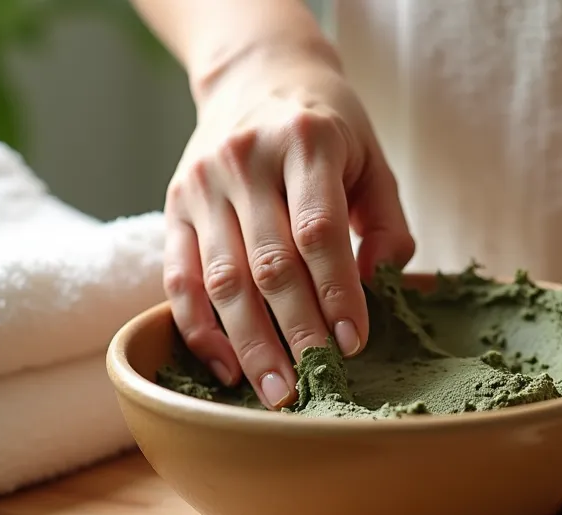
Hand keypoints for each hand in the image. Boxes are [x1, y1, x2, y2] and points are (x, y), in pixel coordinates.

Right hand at [162, 51, 414, 408]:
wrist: (255, 75)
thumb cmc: (328, 129)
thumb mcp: (372, 159)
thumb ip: (388, 223)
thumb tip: (378, 284)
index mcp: (306, 141)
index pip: (319, 231)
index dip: (336, 292)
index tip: (354, 343)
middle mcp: (246, 160)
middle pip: (269, 263)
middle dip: (295, 332)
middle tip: (316, 384)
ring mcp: (202, 184)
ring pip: (222, 279)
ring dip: (250, 343)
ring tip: (276, 391)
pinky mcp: (173, 206)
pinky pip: (178, 278)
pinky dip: (199, 329)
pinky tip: (227, 366)